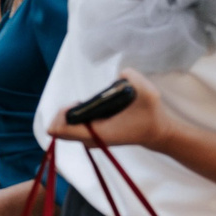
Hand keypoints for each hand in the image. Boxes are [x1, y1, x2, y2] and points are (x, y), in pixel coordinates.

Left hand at [44, 68, 175, 151]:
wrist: (157, 132)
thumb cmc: (150, 115)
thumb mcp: (147, 93)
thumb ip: (133, 78)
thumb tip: (120, 75)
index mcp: (99, 132)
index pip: (62, 130)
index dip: (62, 115)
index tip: (78, 103)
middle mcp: (92, 139)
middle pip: (58, 130)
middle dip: (63, 114)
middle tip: (79, 103)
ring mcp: (92, 140)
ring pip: (65, 130)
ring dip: (69, 115)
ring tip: (83, 105)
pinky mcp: (94, 137)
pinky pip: (72, 129)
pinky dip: (74, 118)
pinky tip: (86, 109)